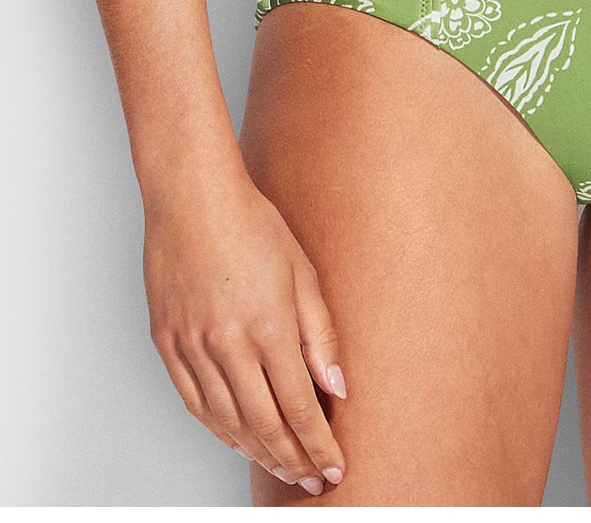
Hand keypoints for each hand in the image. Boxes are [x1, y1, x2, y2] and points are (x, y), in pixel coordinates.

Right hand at [143, 170, 346, 495]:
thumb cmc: (252, 224)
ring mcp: (192, 345)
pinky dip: (217, 428)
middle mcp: (228, 343)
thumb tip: (337, 388)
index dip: (319, 444)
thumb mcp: (303, 273)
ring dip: (256, 451)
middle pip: (264, 423)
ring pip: (226, 420)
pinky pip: (193, 401)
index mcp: (268, 326)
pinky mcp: (167, 341)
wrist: (192, 197)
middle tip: (311, 480)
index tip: (334, 466)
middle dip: (293, 459)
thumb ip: (320, 334)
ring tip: (280, 466)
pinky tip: (236, 438)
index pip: (299, 406)